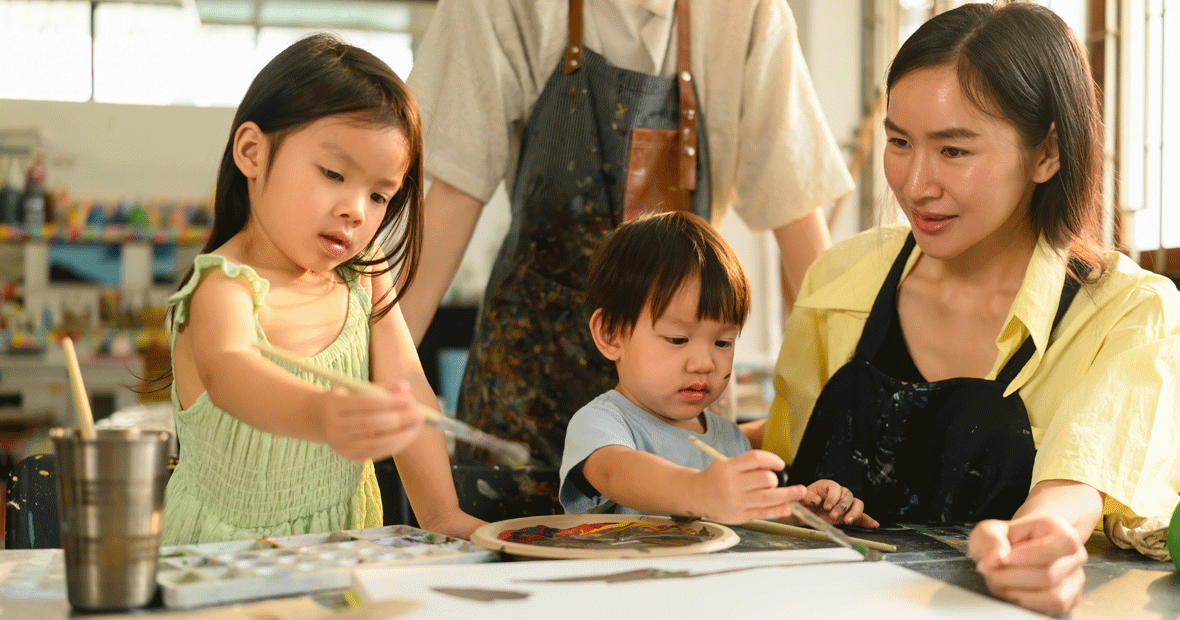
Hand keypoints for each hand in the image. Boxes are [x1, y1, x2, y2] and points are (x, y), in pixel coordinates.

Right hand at [319, 380, 425, 461]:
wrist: (318, 420)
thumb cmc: (345, 401)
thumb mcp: (356, 389)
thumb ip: (381, 388)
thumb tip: (405, 387)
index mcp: (335, 406)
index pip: (365, 404)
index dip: (389, 402)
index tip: (410, 399)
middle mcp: (336, 428)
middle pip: (370, 425)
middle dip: (398, 420)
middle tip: (419, 414)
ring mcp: (341, 446)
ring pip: (375, 444)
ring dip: (401, 436)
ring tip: (417, 427)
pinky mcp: (350, 458)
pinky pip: (376, 453)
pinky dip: (394, 445)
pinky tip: (407, 436)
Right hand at [689, 450, 807, 523]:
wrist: (694, 495)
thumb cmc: (713, 479)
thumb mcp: (725, 465)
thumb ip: (747, 467)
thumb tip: (773, 469)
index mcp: (728, 468)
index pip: (755, 458)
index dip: (772, 459)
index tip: (780, 464)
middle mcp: (732, 484)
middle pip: (765, 479)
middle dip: (775, 479)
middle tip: (775, 481)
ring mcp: (736, 502)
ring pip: (768, 497)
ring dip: (788, 494)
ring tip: (800, 492)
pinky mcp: (739, 516)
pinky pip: (763, 513)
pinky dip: (778, 510)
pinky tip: (787, 507)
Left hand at [800, 479, 877, 526]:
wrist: (804, 512)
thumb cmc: (803, 502)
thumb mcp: (801, 498)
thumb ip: (807, 497)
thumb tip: (816, 500)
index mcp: (827, 486)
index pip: (835, 488)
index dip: (832, 497)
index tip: (827, 507)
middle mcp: (839, 493)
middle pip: (848, 495)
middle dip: (842, 506)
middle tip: (833, 515)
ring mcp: (846, 503)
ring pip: (856, 503)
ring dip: (854, 512)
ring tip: (848, 521)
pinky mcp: (849, 514)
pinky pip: (861, 515)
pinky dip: (868, 520)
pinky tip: (873, 524)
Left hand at [968, 515, 1087, 616]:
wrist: (1013, 550)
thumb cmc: (1006, 539)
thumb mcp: (989, 531)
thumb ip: (990, 540)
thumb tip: (997, 558)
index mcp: (1059, 529)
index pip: (1063, 543)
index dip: (1031, 554)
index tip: (1004, 558)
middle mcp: (1074, 554)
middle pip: (1049, 574)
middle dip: (1012, 576)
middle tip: (991, 571)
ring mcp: (1075, 578)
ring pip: (1053, 596)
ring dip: (1019, 593)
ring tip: (1000, 582)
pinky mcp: (1070, 599)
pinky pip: (1052, 609)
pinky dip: (1027, 603)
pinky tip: (1013, 591)